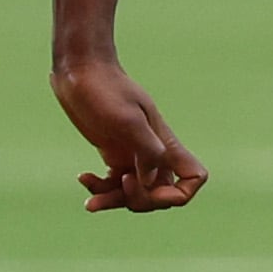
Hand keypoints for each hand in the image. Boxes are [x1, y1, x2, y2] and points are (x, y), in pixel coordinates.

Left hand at [52, 54, 207, 211]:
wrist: (80, 68)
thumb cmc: (104, 89)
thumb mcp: (127, 119)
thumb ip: (146, 150)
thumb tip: (149, 182)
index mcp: (164, 144)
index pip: (193, 178)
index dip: (178, 194)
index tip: (150, 188)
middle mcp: (152, 152)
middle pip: (160, 194)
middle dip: (140, 201)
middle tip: (118, 184)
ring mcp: (132, 153)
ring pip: (133, 192)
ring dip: (114, 201)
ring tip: (90, 203)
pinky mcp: (112, 151)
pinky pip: (113, 183)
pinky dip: (100, 188)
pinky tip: (83, 178)